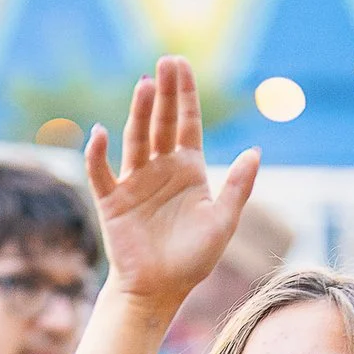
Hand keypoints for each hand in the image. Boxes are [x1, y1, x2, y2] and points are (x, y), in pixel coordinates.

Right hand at [85, 57, 261, 312]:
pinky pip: (101, 172)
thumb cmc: (193, 260)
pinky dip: (98, 153)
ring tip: (145, 86)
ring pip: (136, 139)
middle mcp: (160, 169)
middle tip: (165, 62)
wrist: (159, 290)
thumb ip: (239, 186)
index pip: (186, 123)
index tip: (181, 66)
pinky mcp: (112, 200)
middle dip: (164, 93)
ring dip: (139, 113)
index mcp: (188, 169)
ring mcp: (135, 182)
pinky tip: (100, 133)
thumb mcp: (223, 221)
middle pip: (161, 122)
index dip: (185, 95)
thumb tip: (256, 151)